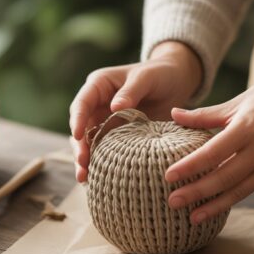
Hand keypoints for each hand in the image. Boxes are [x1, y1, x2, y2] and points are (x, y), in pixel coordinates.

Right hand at [69, 41, 202, 181]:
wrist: (175, 82)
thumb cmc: (159, 73)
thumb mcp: (146, 77)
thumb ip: (131, 91)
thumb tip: (114, 107)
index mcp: (99, 86)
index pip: (82, 103)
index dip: (77, 120)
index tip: (78, 135)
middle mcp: (97, 105)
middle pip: (81, 128)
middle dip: (79, 147)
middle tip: (83, 166)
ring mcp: (106, 122)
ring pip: (90, 143)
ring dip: (87, 160)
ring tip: (85, 179)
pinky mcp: (117, 136)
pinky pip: (106, 150)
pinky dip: (102, 164)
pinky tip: (99, 180)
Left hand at [165, 55, 253, 223]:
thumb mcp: (236, 102)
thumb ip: (204, 115)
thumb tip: (173, 114)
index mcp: (249, 126)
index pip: (214, 151)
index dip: (191, 166)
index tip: (169, 176)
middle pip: (225, 176)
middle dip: (197, 192)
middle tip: (172, 201)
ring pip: (238, 190)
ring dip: (213, 205)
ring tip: (190, 217)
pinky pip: (248, 189)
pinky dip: (228, 200)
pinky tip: (211, 208)